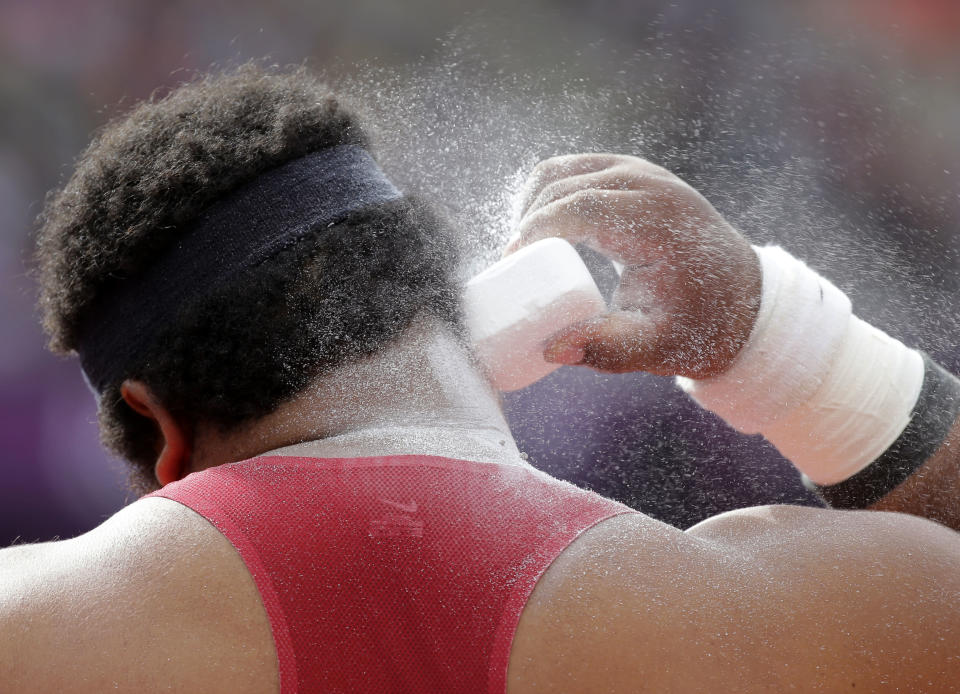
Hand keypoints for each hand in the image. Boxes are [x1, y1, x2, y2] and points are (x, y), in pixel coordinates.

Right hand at [504, 154, 760, 378]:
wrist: (741, 300)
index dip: (535, 230)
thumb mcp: (655, 348)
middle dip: (527, 220)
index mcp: (656, 221)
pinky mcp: (632, 172)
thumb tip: (552, 350)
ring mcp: (641, 171)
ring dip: (533, 203)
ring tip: (525, 249)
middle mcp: (650, 184)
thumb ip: (605, 350)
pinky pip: (574, 169)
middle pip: (562, 182)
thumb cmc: (697, 326)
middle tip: (512, 265)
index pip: (579, 206)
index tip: (512, 263)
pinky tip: (542, 228)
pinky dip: (549, 194)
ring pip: (562, 168)